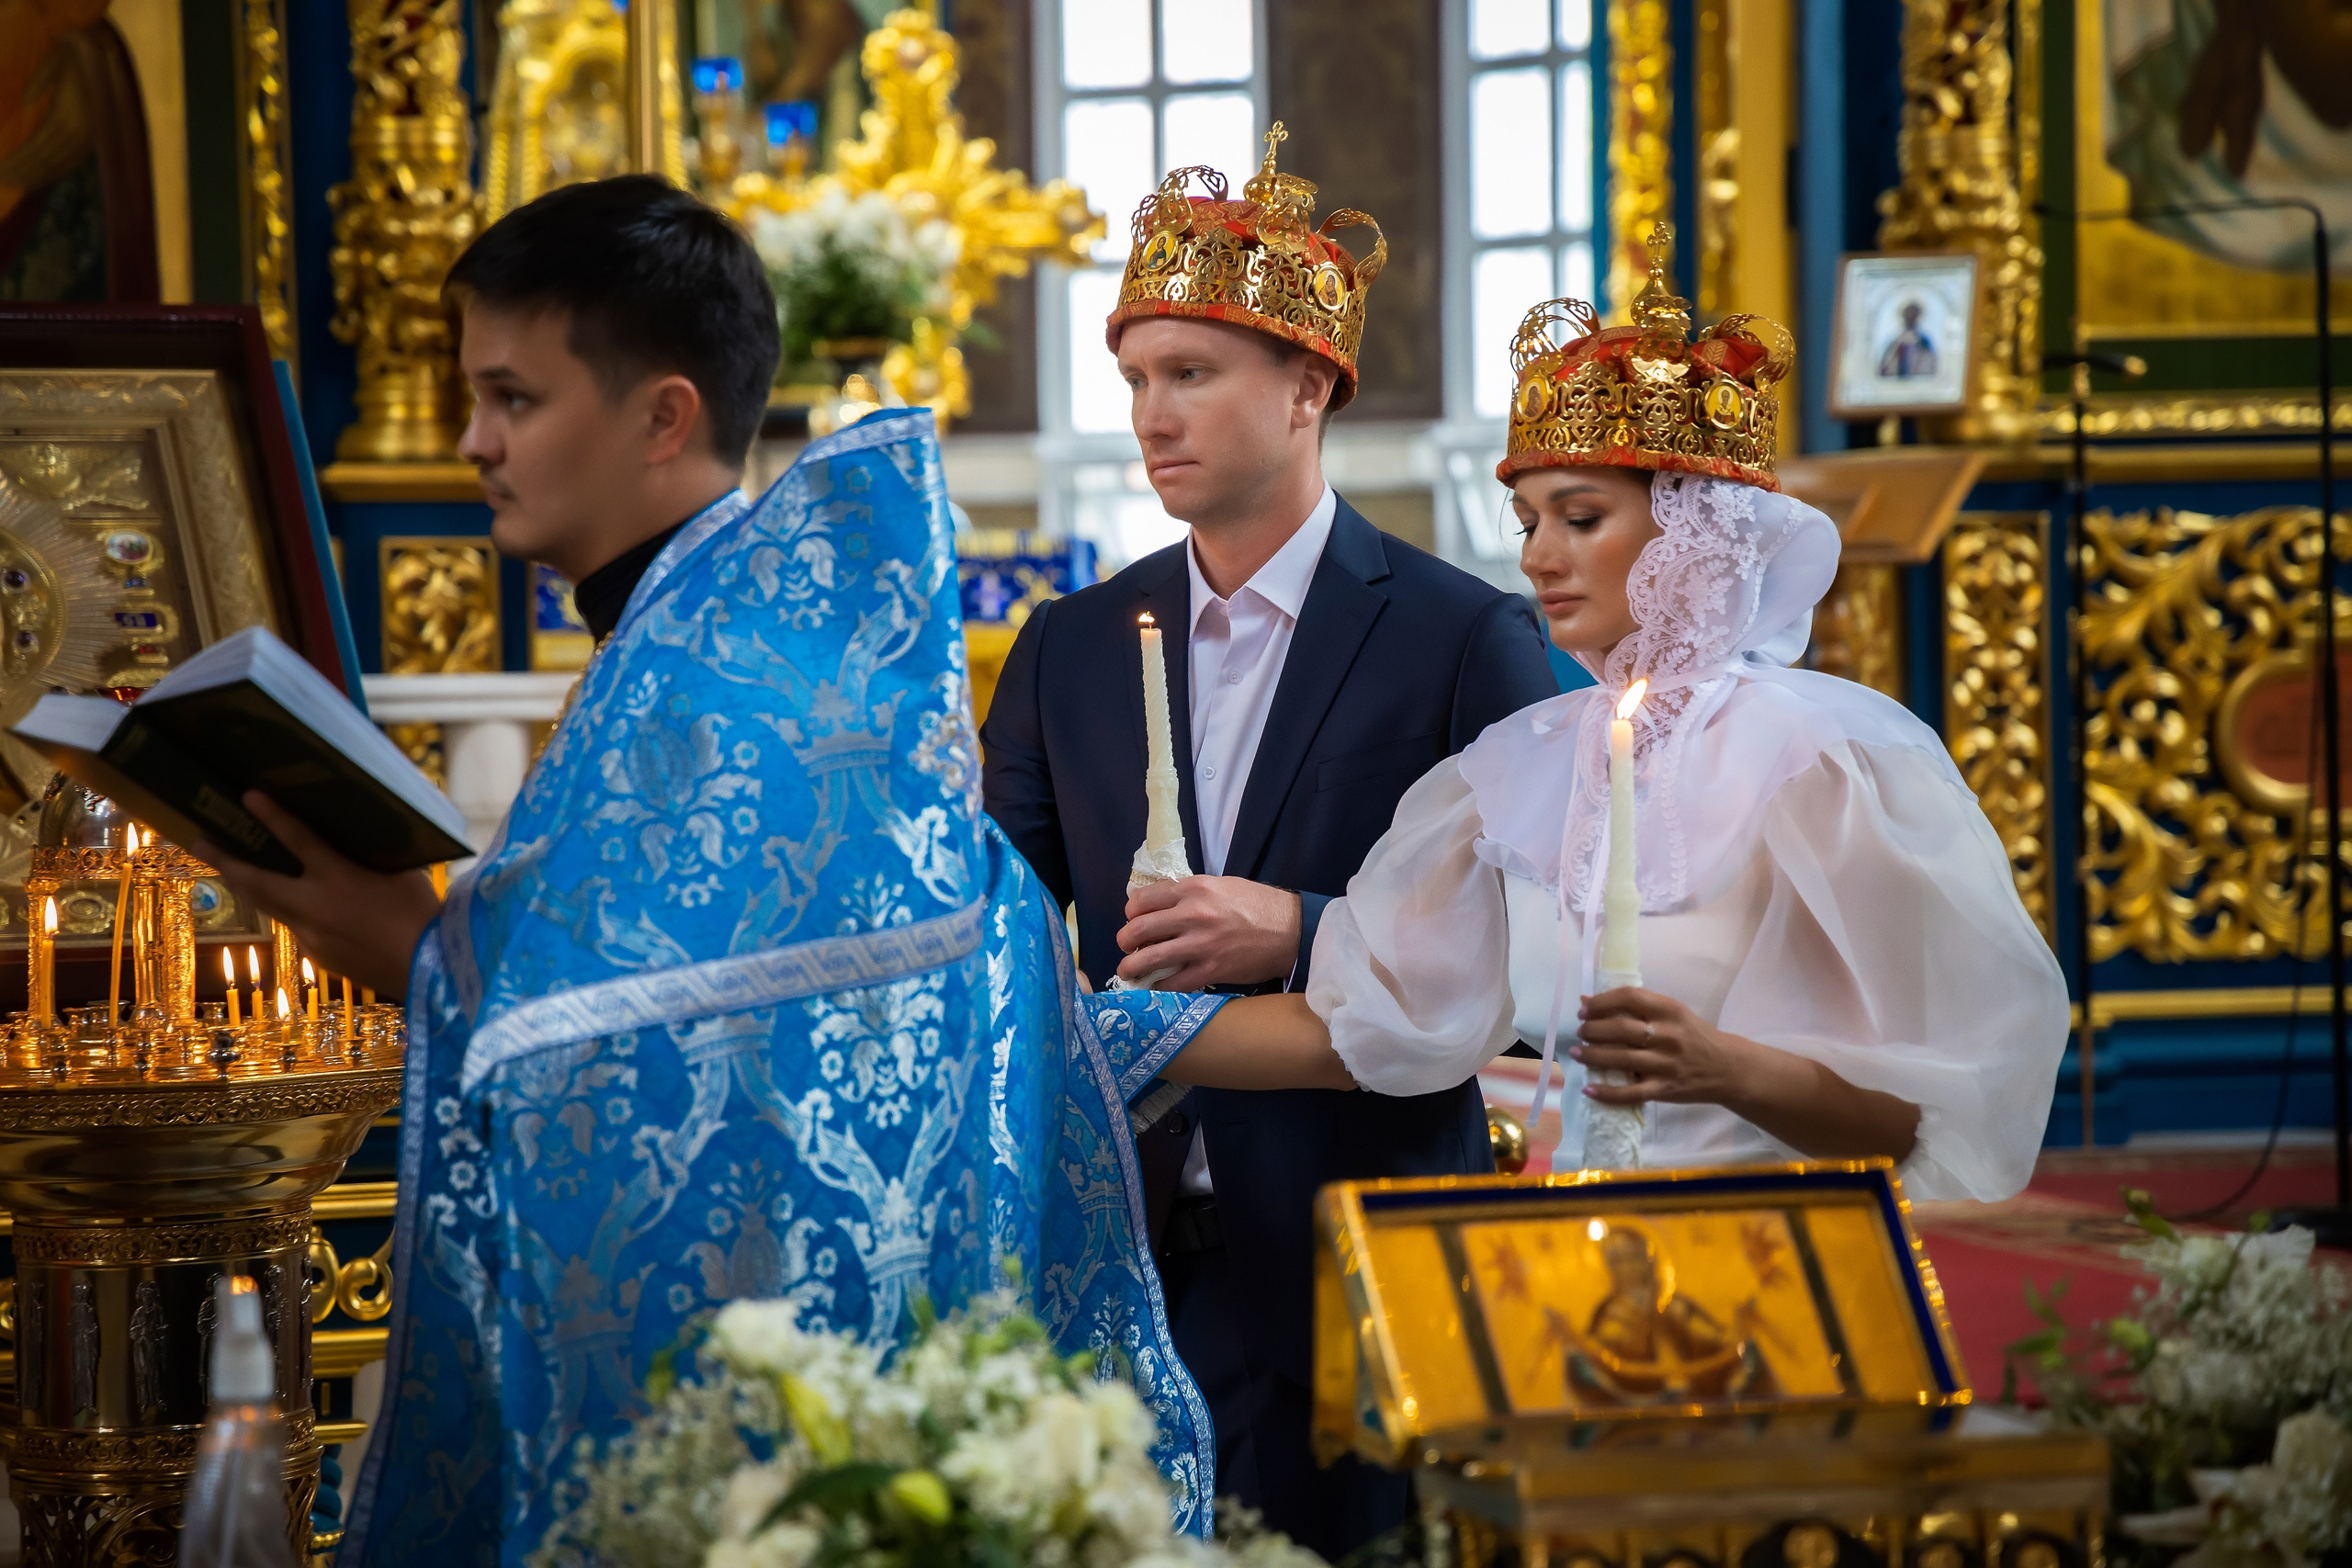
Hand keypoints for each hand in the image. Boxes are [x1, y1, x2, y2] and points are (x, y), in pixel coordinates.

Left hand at [198, 792, 444, 998]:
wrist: (431, 972)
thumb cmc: (425, 915)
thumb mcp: (401, 874)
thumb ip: (371, 856)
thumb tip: (356, 837)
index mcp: (341, 880)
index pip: (299, 840)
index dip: (272, 816)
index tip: (248, 796)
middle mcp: (316, 907)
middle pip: (258, 882)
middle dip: (226, 860)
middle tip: (201, 842)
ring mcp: (311, 936)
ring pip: (272, 907)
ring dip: (252, 887)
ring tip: (234, 870)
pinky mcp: (317, 956)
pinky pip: (299, 927)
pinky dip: (296, 912)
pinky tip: (306, 908)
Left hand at [1115, 875, 1301, 989]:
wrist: (1290, 931)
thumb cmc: (1257, 905)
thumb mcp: (1220, 885)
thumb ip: (1189, 893)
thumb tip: (1159, 905)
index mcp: (1193, 889)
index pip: (1141, 900)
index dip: (1131, 912)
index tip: (1134, 920)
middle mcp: (1192, 915)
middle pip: (1137, 929)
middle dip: (1124, 940)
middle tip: (1127, 946)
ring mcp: (1200, 945)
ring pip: (1146, 959)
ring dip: (1131, 967)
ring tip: (1129, 971)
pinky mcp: (1210, 971)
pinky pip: (1171, 983)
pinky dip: (1159, 986)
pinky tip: (1158, 985)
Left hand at [1570, 987, 1751, 1106]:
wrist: (1729, 1069)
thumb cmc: (1694, 1037)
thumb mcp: (1672, 1015)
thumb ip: (1635, 1007)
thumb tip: (1587, 1002)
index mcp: (1670, 1010)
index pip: (1629, 997)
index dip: (1601, 1002)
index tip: (1585, 1009)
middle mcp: (1668, 1035)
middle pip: (1620, 1029)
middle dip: (1592, 1030)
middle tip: (1580, 1032)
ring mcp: (1666, 1064)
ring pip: (1620, 1059)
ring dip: (1592, 1056)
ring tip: (1577, 1053)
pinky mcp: (1665, 1089)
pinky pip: (1631, 1093)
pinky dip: (1607, 1093)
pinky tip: (1589, 1089)